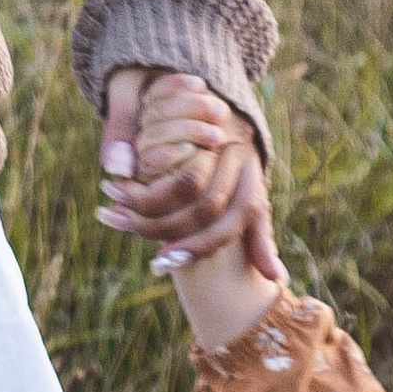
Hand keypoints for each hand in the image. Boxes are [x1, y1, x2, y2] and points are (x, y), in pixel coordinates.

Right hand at [120, 76, 286, 346]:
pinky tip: (119, 187)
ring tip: (114, 212)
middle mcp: (242, 158)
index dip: (197, 246)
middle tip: (130, 235)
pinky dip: (143, 174)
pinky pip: (170, 153)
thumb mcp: (249, 202)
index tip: (159, 264)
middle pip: (205, 205)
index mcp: (254, 182)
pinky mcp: (198, 120)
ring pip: (186, 181)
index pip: (229, 224)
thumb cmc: (237, 170)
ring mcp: (220, 139)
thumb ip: (258, 239)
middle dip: (164, 227)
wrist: (230, 112)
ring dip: (146, 202)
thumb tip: (278, 279)